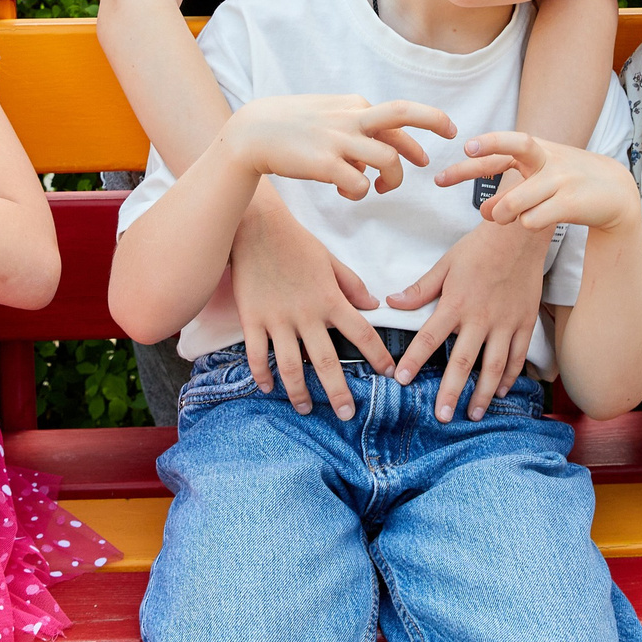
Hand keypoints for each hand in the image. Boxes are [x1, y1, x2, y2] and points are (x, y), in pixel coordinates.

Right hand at [220, 95, 455, 199]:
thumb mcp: (328, 115)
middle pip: (403, 114)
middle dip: (434, 121)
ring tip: (380, 188)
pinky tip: (347, 193)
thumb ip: (355, 127)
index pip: (400, 114)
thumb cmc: (290, 126)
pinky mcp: (325, 164)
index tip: (446, 132)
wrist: (252, 132)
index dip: (427, 124)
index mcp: (354, 106)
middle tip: (453, 134)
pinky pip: (360, 185)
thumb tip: (378, 150)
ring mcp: (339, 141)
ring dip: (392, 181)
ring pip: (388, 162)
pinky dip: (360, 193)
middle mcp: (351, 119)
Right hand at [229, 197, 393, 419]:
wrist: (255, 227)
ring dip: (300, 392)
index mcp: (330, 299)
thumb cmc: (296, 242)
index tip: (389, 374)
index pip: (361, 333)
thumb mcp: (330, 260)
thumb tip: (373, 304)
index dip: (377, 356)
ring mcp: (277, 319)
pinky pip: (257, 354)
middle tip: (347, 414)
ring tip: (306, 408)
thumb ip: (352, 284)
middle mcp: (306, 314)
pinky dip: (262, 373)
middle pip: (327, 361)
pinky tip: (268, 387)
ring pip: (291, 366)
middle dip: (339, 392)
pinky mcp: (252, 319)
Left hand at [382, 217, 548, 420]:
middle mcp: (481, 317)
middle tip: (442, 416)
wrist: (520, 233)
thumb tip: (393, 302)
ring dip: (483, 393)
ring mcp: (505, 323)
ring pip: (494, 366)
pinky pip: (518, 356)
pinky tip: (501, 391)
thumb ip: (421, 289)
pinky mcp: (525, 322)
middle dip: (451, 391)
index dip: (414, 360)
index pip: (430, 337)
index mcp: (456, 303)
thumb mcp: (445, 264)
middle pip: (463, 362)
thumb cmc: (481, 247)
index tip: (402, 379)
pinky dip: (510, 376)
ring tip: (473, 413)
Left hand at [435, 131, 639, 235]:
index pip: (510, 142)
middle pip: (510, 155)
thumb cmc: (570, 182)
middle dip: (473, 165)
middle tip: (447, 178)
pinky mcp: (569, 203)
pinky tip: (537, 220)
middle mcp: (548, 160)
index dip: (488, 143)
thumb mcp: (544, 173)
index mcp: (538, 149)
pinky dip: (527, 224)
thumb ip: (512, 189)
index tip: (466, 147)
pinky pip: (530, 221)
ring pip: (512, 203)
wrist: (616, 192)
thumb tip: (483, 212)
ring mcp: (560, 180)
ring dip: (500, 215)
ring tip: (505, 218)